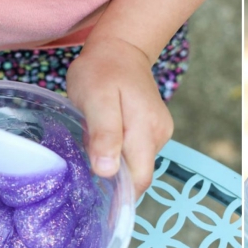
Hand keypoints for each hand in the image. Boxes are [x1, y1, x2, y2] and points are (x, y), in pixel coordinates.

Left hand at [67, 36, 172, 196]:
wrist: (120, 47)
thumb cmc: (102, 70)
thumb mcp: (96, 98)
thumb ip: (104, 133)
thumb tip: (107, 172)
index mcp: (146, 129)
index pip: (139, 180)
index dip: (119, 196)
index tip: (94, 200)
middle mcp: (159, 133)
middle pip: (138, 174)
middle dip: (114, 178)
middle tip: (87, 163)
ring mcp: (159, 130)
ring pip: (136, 164)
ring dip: (115, 163)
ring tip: (94, 145)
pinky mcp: (154, 128)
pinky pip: (136, 152)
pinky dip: (120, 153)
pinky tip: (105, 139)